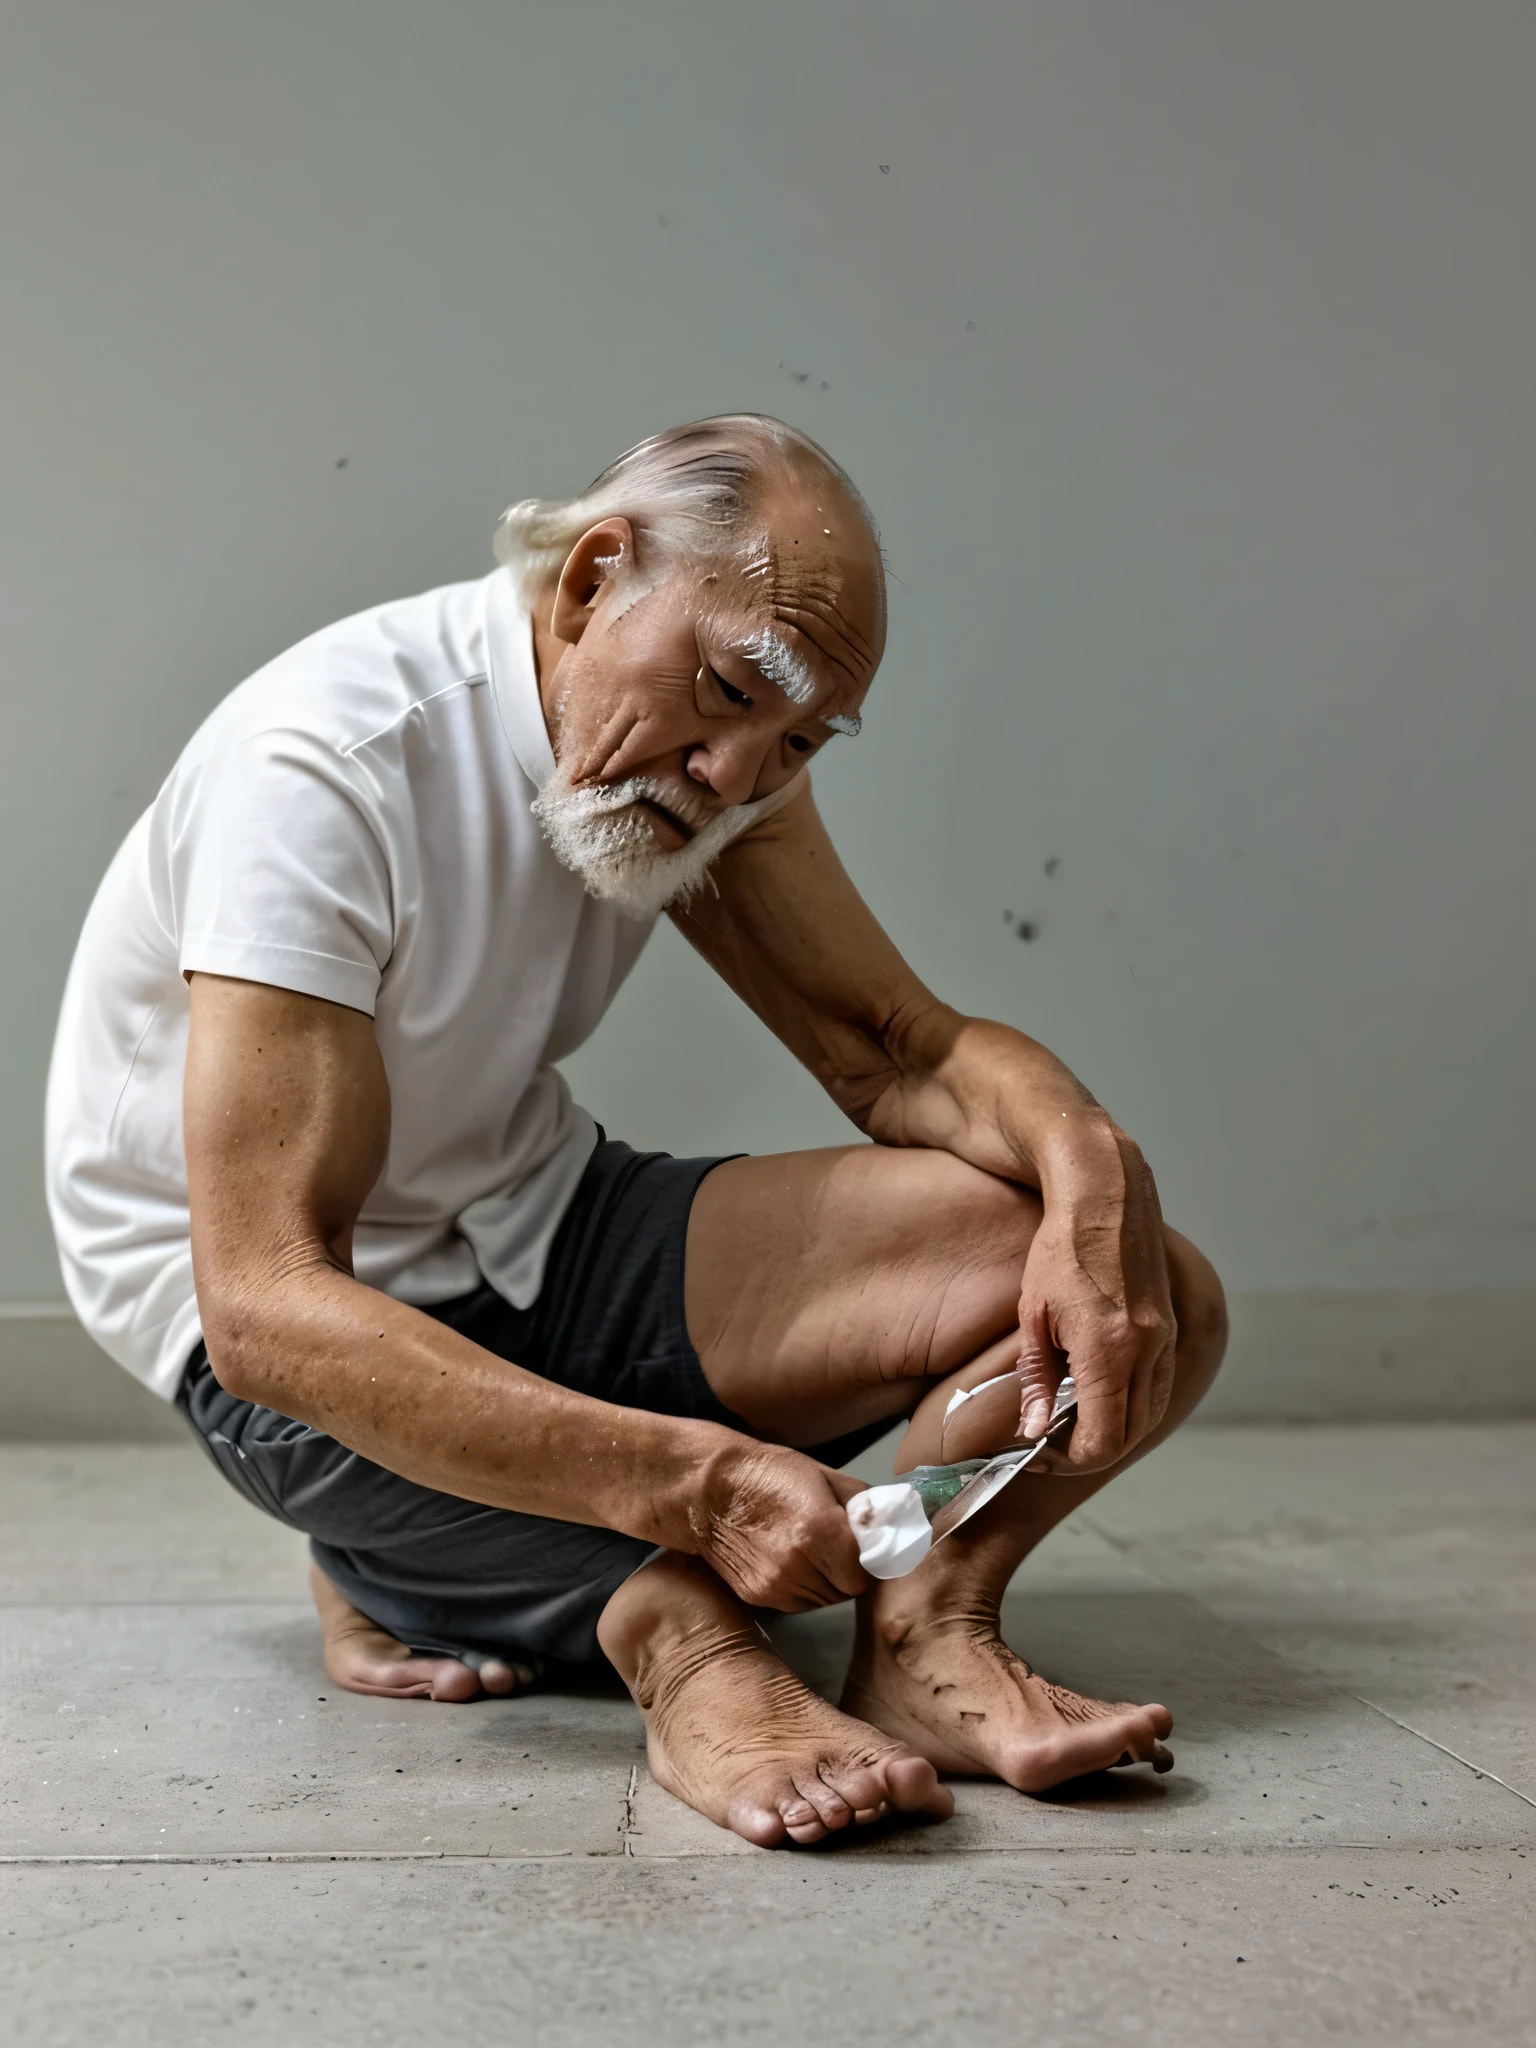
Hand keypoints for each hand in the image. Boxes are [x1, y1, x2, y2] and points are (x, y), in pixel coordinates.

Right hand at [688, 1437, 870, 1610]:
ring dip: (826, 1583)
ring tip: (812, 1553)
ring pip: (823, 1601)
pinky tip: (791, 1562)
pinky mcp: (758, 1598)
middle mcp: (798, 1565)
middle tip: (836, 1547)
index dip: (866, 1560)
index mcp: (819, 1531)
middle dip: (848, 1571)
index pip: (865, 1572)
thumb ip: (862, 1502)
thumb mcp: (823, 1475)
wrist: (708, 1491)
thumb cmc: (769, 1473)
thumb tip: (894, 1521)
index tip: (860, 1546)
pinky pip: (798, 1604)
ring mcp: (775, 1585)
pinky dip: (803, 1588)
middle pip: (846, 1590)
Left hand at [1015, 1125, 1177, 1473]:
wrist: (1105, 1193)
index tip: (1041, 1449)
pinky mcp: (1170, 1326)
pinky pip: (1159, 1383)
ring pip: (1152, 1413)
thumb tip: (1031, 1432)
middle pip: (1130, 1435)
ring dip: (1117, 1427)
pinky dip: (1134, 1400)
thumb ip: (1035, 1378)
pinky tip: (1100, 1388)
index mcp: (1109, 1350)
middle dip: (1091, 1448)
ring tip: (1073, 1416)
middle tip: (1052, 1439)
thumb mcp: (1033, 1314)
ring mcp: (1165, 1338)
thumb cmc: (1059, 1248)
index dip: (1070, 1458)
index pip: (1102, 1441)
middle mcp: (1148, 1349)